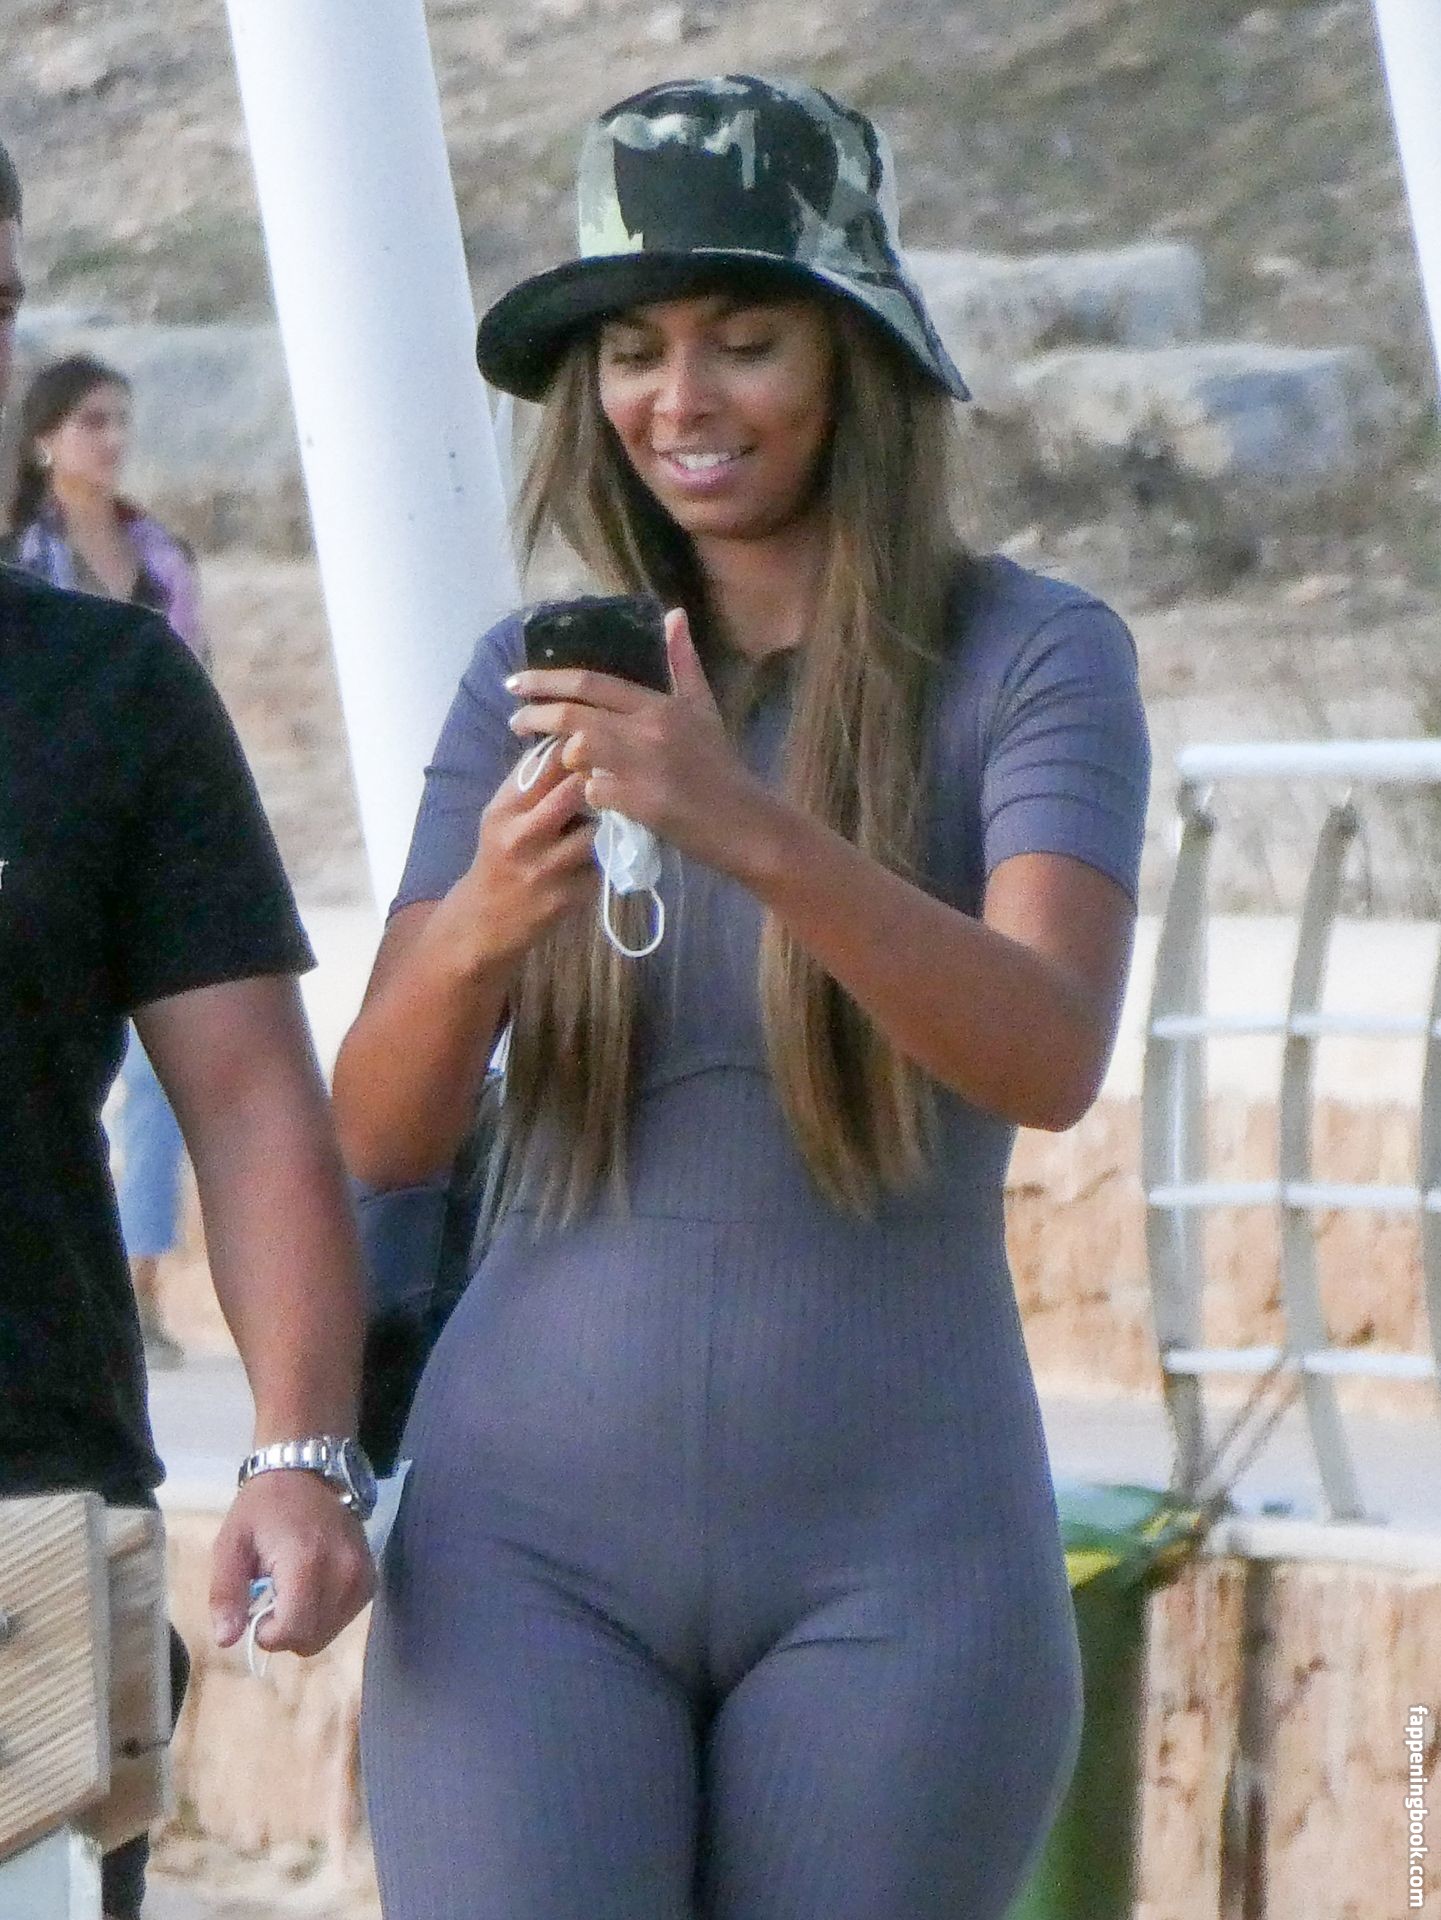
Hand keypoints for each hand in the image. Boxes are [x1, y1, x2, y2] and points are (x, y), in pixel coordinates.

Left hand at [210, 1470, 374, 1657]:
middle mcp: (343, 1573)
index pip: (293, 1631)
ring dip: (306, 1625)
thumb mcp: (230, 1543)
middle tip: (272, 1600)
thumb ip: (225, 1593)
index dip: (268, 1633)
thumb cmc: (264, 1506)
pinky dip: (325, 1615)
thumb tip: (226, 1640)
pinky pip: (345, 1617)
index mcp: (306, 1564)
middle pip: (312, 1639)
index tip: (257, 1610)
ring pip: (329, 1633)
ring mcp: (361, 1576)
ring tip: (293, 1591)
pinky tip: (312, 1590)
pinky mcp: (370, 1577)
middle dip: (286, 1632)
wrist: (309, 1470)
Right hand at [451, 727, 598, 965]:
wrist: (482, 921)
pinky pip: (602, 867)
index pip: (548, 763)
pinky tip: (611, 853)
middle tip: (620, 776)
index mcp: (506, 808)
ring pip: (597, 831)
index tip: (600, 744)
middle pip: (576, 791)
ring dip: (611, 823)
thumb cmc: (499, 856)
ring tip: (618, 817)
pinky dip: (610, 858)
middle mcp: (522, 835)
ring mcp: (545, 869)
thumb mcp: (501, 814)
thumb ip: (531, 781)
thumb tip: (572, 738)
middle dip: (602, 781)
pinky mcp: (566, 898)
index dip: (580, 748)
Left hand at [506, 610, 768, 873]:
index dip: (548, 680)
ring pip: (578, 750)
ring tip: (554, 763)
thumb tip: (674, 614)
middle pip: (574, 714)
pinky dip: (589, 793)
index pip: (591, 683)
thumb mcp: (703, 708)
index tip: (517, 683)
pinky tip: (595, 798)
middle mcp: (648, 729)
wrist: (743, 822)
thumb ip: (682, 662)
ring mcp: (642, 767)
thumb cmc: (720, 766)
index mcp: (659, 705)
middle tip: (514, 720)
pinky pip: (593, 791)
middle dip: (535, 714)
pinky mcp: (640, 803)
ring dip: (563, 756)